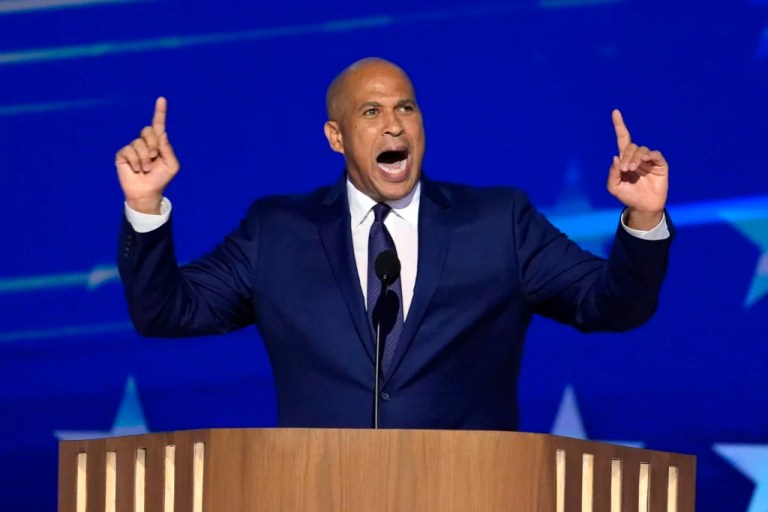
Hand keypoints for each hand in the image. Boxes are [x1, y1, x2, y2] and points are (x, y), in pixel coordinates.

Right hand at [115, 97, 178, 213]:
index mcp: (158, 143)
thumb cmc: (161, 178)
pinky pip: (128, 151)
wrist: (148, 192)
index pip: (158, 125)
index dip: (160, 112)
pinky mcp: (122, 155)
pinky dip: (135, 162)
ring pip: (138, 143)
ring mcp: (133, 148)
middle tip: (154, 158)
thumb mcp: (172, 165)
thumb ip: (168, 148)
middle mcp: (145, 142)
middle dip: (153, 145)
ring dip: (145, 159)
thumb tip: (162, 133)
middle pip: (148, 131)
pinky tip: (136, 169)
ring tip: (146, 169)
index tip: (162, 99)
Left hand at [607, 109, 668, 229]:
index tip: (615, 112)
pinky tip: (644, 161)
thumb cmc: (628, 196)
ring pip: (641, 149)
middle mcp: (638, 157)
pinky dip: (648, 155)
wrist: (643, 207)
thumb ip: (612, 173)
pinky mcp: (660, 165)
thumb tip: (615, 157)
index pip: (623, 138)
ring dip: (634, 158)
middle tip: (625, 169)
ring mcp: (649, 160)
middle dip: (626, 156)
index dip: (619, 125)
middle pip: (631, 146)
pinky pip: (655, 154)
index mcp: (625, 159)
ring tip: (631, 170)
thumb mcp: (614, 187)